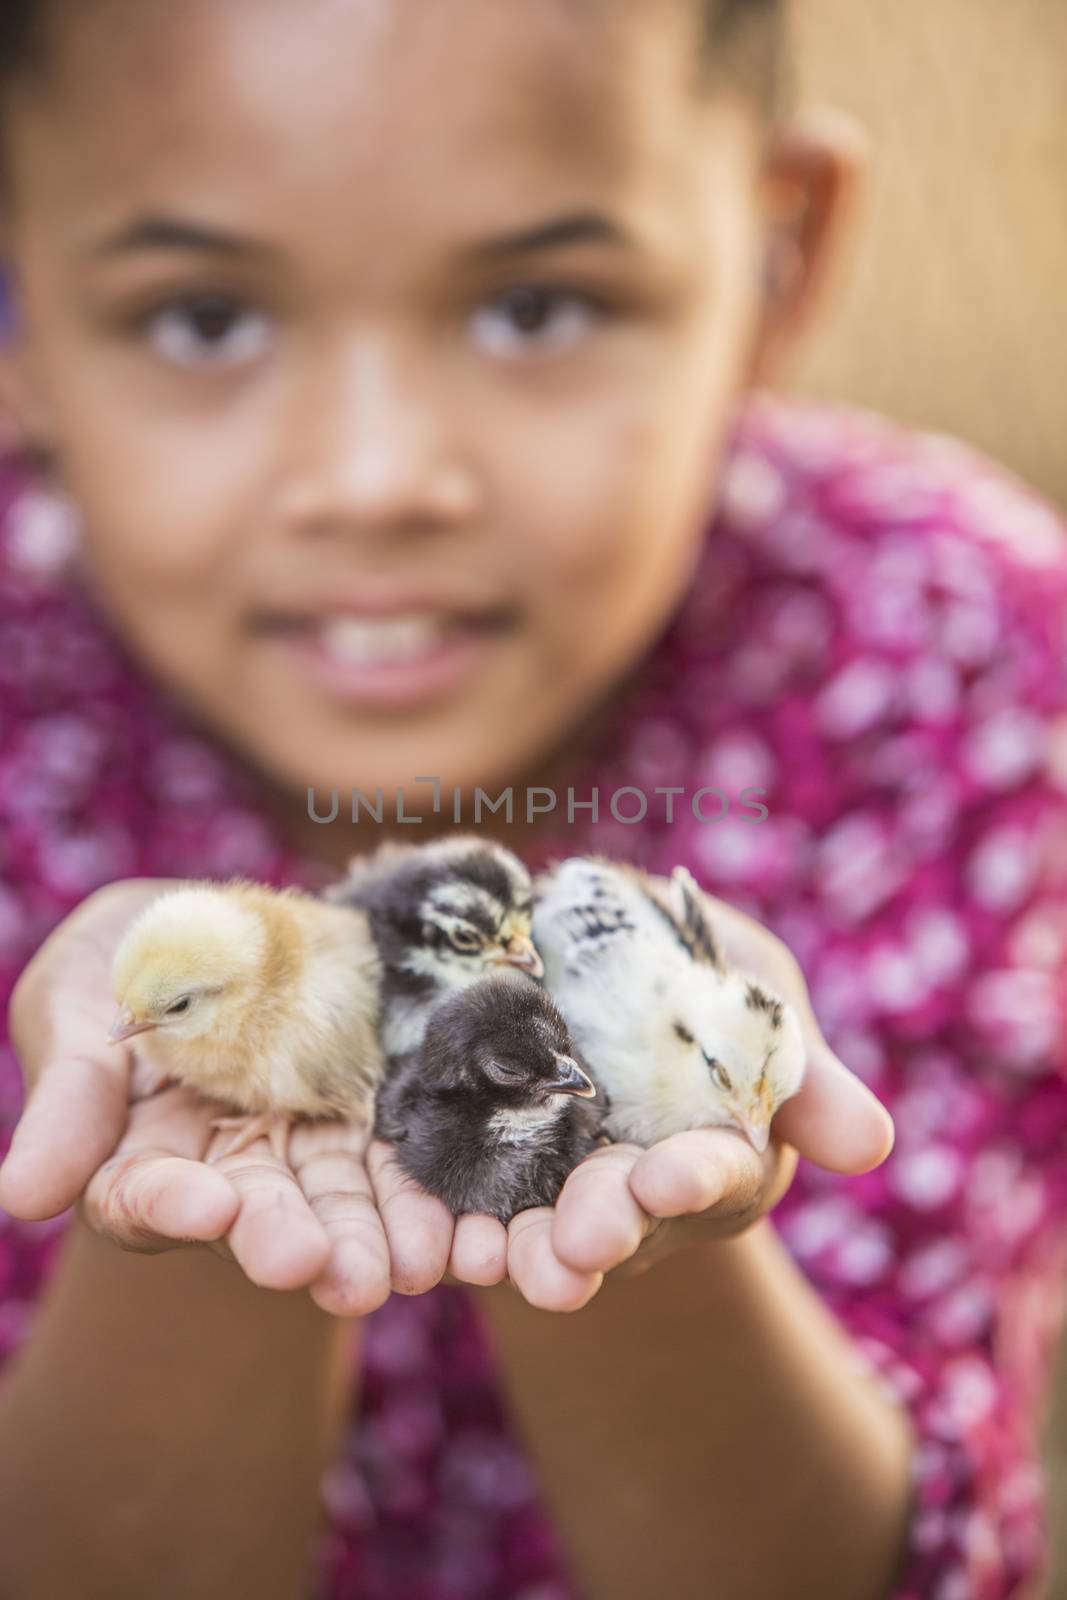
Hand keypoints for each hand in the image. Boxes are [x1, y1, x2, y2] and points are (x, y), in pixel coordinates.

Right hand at [0, 881, 394, 1317]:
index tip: (210, 1203)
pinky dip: (433, 1181)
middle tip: (339, 1275)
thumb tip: (21, 1197)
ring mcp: (308, 1136)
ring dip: (378, 1231)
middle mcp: (230, 1166)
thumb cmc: (126, 957)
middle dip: (299, 1239)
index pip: (145, 1194)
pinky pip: (406, 1144)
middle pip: (260, 1212)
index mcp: (141, 1155)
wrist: (228, 920)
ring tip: (416, 1265)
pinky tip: (466, 1218)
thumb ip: (67, 1097)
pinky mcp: (372, 1102)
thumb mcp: (78, 1000)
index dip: (174, 1202)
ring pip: (341, 1192)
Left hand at [385, 886, 894, 1311]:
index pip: (716, 1170)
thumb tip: (869, 1147)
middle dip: (601, 1228)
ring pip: (538, 1227)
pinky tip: (424, 1242)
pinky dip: (442, 1223)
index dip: (696, 1176)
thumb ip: (802, 1069)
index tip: (670, 1176)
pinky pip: (459, 1200)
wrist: (579, 945)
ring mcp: (556, 1182)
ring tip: (491, 1260)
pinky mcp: (477, 1164)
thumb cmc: (692, 966)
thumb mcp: (754, 992)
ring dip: (518, 1250)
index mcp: (717, 1145)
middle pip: (624, 1215)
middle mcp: (640, 1184)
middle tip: (577, 1244)